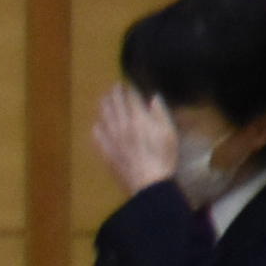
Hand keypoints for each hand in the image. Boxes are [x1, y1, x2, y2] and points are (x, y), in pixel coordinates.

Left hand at [91, 83, 181, 198]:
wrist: (148, 181)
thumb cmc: (163, 156)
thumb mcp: (168, 132)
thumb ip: (159, 112)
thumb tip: (153, 97)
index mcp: (138, 119)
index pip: (130, 98)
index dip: (128, 89)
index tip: (127, 84)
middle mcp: (122, 125)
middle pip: (115, 105)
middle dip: (114, 94)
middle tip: (114, 87)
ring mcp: (112, 139)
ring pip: (104, 117)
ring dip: (104, 106)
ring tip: (104, 99)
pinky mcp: (106, 151)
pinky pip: (98, 136)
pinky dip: (97, 127)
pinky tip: (97, 124)